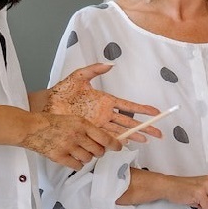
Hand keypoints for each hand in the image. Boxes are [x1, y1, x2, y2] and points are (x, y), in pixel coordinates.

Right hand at [20, 113, 118, 170]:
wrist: (31, 127)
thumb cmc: (49, 122)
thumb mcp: (71, 119)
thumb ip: (85, 128)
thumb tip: (100, 139)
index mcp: (82, 123)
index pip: (105, 137)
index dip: (115, 145)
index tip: (118, 147)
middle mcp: (77, 135)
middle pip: (99, 151)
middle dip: (99, 152)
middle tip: (95, 151)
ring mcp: (69, 147)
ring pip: (88, 159)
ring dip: (87, 158)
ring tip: (79, 153)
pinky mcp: (60, 157)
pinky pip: (77, 165)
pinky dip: (77, 164)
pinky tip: (73, 159)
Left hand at [40, 63, 162, 141]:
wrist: (48, 105)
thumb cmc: (62, 91)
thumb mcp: (78, 76)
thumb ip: (94, 69)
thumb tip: (110, 64)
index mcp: (106, 100)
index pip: (128, 105)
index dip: (142, 109)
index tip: (155, 112)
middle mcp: (105, 113)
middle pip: (129, 120)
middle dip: (145, 126)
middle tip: (159, 132)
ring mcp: (99, 124)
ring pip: (121, 130)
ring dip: (134, 135)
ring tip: (147, 140)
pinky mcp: (91, 131)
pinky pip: (107, 137)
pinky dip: (118, 141)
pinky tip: (127, 144)